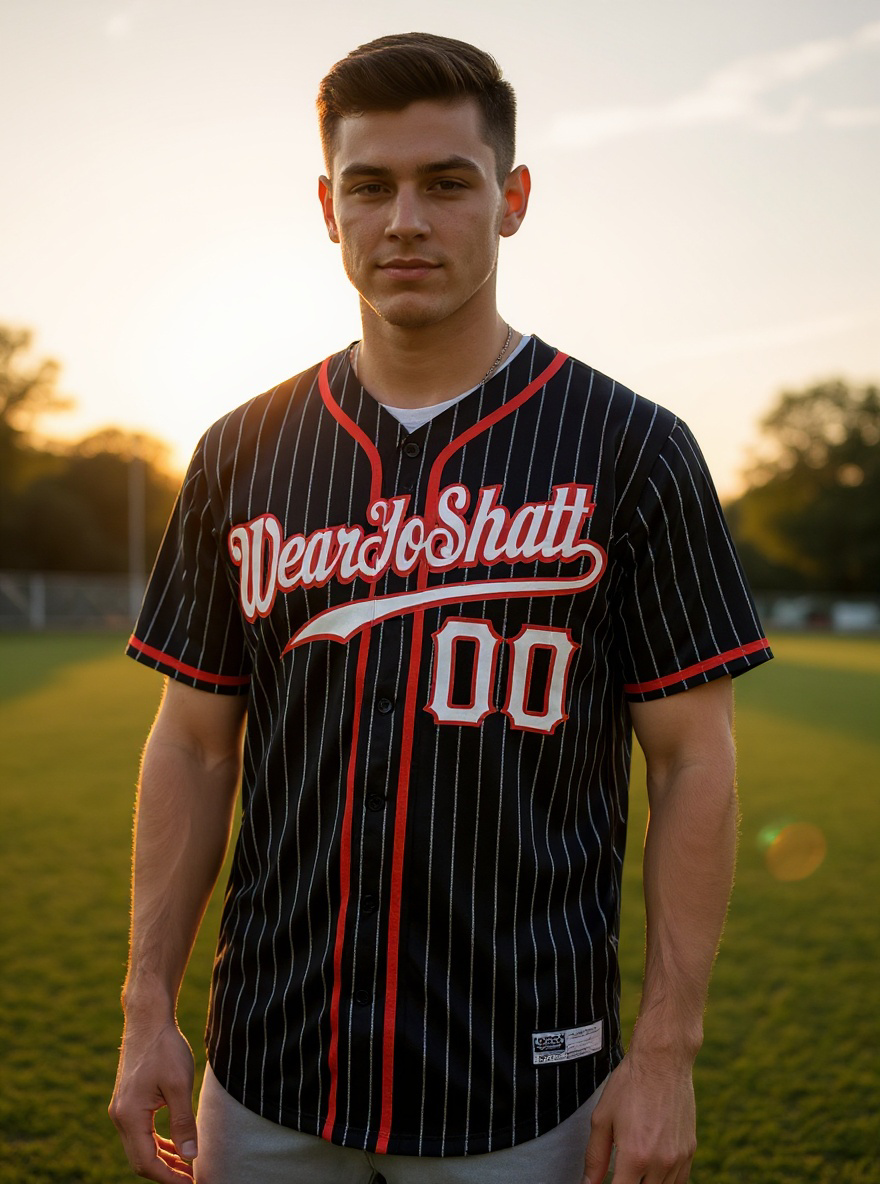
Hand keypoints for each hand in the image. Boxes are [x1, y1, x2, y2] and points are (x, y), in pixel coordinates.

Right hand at [109, 1020, 198, 1181]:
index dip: (169, 1177)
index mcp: (129, 1116)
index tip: (193, 1182)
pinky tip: (175, 1144)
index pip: (146, 1162)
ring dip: (162, 1159)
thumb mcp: (179, 1085)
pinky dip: (157, 1144)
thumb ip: (183, 1122)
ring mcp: (121, 1110)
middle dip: (166, 1172)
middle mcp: (120, 1117)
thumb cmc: (165, 1048)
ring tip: (188, 1165)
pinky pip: (140, 1134)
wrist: (148, 1019)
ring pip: (140, 1148)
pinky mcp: (127, 1102)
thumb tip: (190, 1156)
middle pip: (140, 1160)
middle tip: (193, 1177)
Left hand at [582, 1052, 696, 1183]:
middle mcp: (660, 1162)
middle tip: (619, 1171)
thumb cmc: (629, 1085)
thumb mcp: (602, 1118)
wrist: (662, 1061)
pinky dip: (665, 1182)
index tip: (603, 1183)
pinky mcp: (690, 1150)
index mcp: (635, 1156)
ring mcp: (678, 1158)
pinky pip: (679, 1182)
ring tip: (634, 1168)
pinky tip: (652, 1171)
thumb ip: (595, 1157)